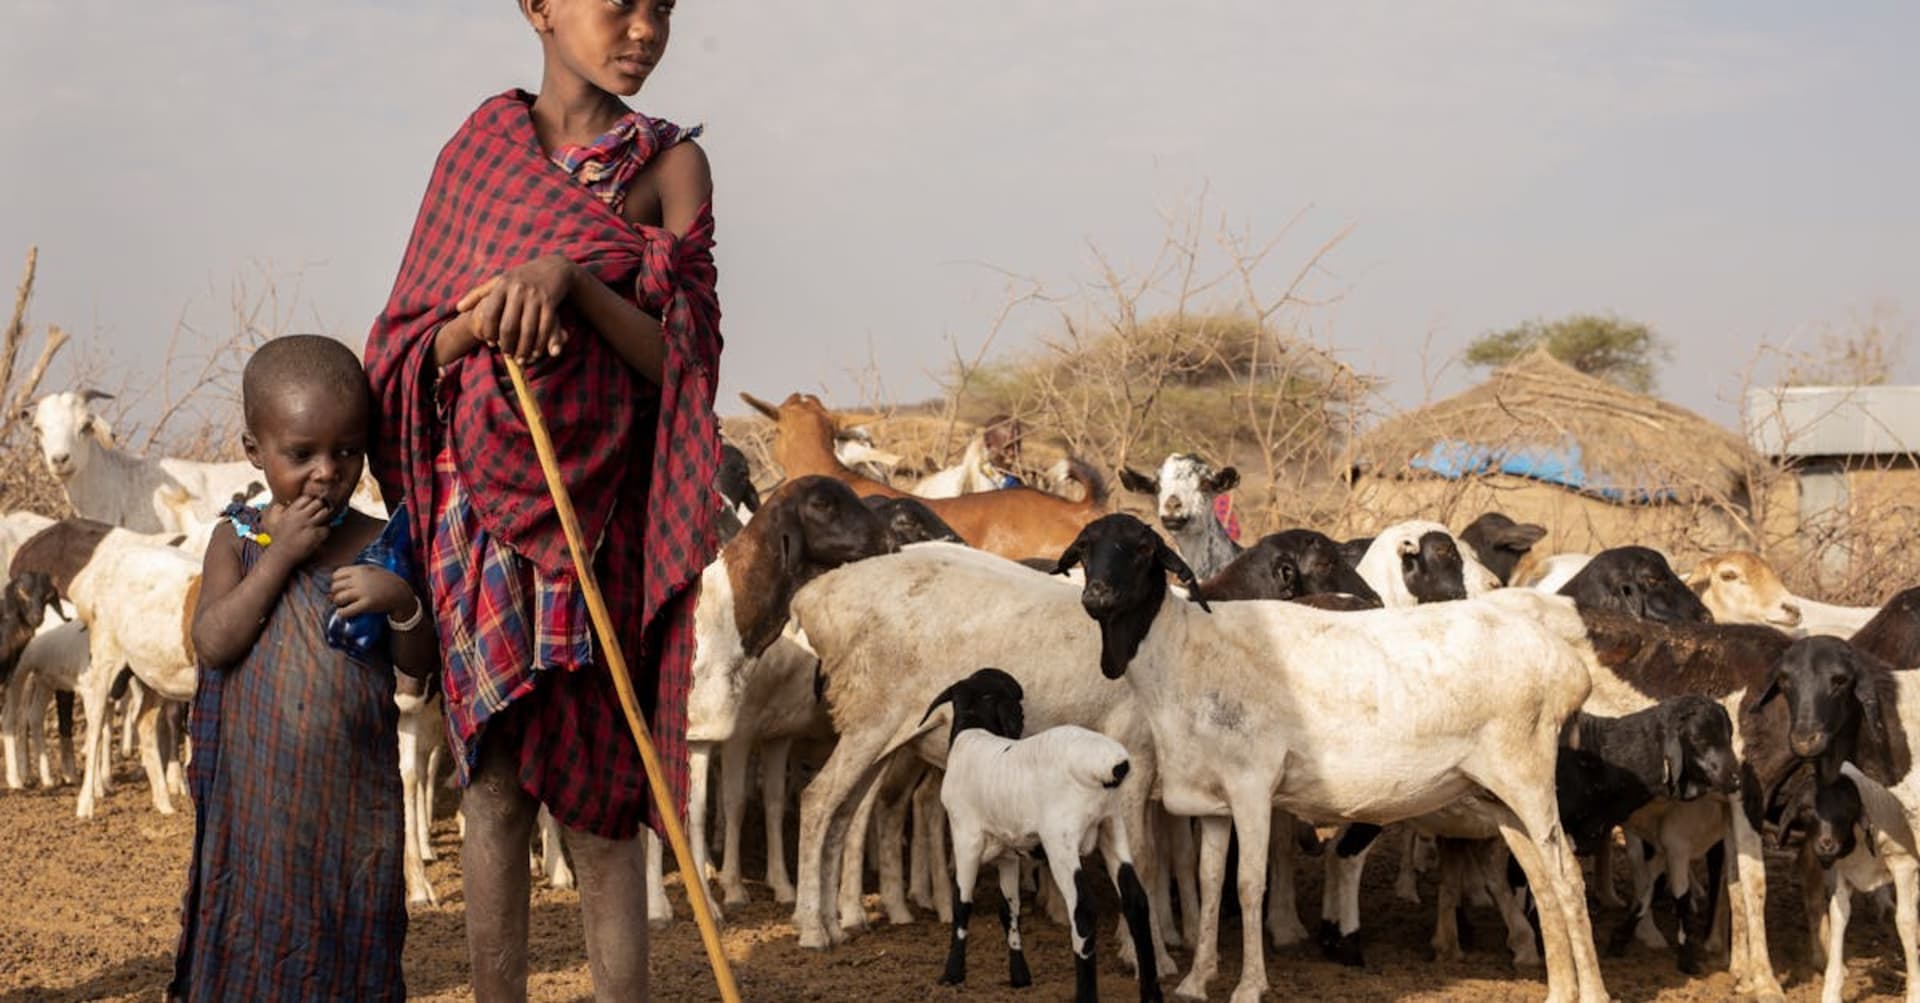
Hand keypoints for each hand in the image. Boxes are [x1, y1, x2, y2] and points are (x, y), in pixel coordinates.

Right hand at [260, 496, 331, 565]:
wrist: (280, 555)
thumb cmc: (280, 537)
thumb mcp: (278, 519)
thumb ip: (283, 508)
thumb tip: (291, 501)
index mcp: (291, 512)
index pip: (307, 498)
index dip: (311, 501)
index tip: (312, 507)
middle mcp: (300, 517)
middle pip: (318, 503)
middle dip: (320, 507)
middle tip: (319, 515)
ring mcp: (308, 526)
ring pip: (325, 513)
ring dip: (325, 518)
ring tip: (319, 524)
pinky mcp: (315, 536)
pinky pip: (326, 528)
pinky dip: (325, 531)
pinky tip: (319, 535)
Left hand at [330, 565, 417, 619]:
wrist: (402, 593)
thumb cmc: (387, 582)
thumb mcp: (373, 571)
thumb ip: (356, 575)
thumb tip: (337, 586)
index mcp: (360, 569)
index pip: (336, 574)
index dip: (336, 582)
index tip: (342, 588)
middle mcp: (359, 579)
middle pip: (335, 586)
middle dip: (336, 593)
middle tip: (343, 598)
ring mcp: (363, 592)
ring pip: (338, 598)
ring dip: (339, 603)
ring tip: (344, 605)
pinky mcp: (367, 604)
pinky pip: (346, 611)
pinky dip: (342, 613)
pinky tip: (344, 613)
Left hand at [457, 255, 576, 364]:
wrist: (554, 267)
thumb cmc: (522, 277)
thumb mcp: (500, 280)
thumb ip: (478, 294)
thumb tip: (458, 308)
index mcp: (502, 284)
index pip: (490, 313)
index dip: (489, 331)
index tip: (490, 342)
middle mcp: (518, 290)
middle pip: (509, 326)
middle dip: (507, 345)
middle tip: (506, 355)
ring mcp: (535, 296)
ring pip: (527, 330)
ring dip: (524, 349)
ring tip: (520, 359)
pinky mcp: (550, 302)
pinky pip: (544, 328)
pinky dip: (540, 344)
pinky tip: (537, 353)